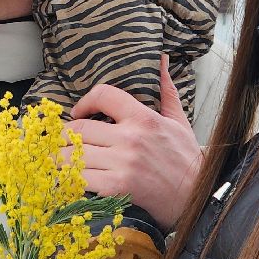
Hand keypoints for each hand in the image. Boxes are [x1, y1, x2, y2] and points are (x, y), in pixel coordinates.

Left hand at [64, 56, 202, 230]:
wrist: (198, 197)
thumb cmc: (186, 159)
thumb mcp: (179, 121)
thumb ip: (166, 90)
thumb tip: (162, 60)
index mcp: (144, 118)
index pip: (103, 95)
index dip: (84, 101)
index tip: (78, 112)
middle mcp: (131, 138)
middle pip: (80, 128)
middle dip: (65, 134)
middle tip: (62, 140)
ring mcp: (123, 164)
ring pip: (74, 154)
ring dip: (63, 157)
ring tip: (60, 158)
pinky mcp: (117, 188)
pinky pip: (80, 178)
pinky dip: (70, 178)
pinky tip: (70, 178)